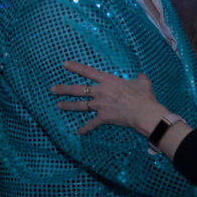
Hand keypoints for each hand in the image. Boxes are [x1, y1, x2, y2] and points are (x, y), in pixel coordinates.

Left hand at [50, 61, 165, 135]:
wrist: (144, 112)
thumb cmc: (144, 96)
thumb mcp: (143, 82)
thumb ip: (139, 77)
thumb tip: (140, 75)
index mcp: (108, 81)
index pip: (88, 72)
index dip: (75, 67)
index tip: (64, 64)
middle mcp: (100, 92)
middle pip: (77, 89)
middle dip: (63, 89)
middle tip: (52, 89)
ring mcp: (100, 105)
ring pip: (79, 105)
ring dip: (68, 105)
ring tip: (58, 105)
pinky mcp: (103, 117)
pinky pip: (91, 124)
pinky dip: (85, 129)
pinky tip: (78, 132)